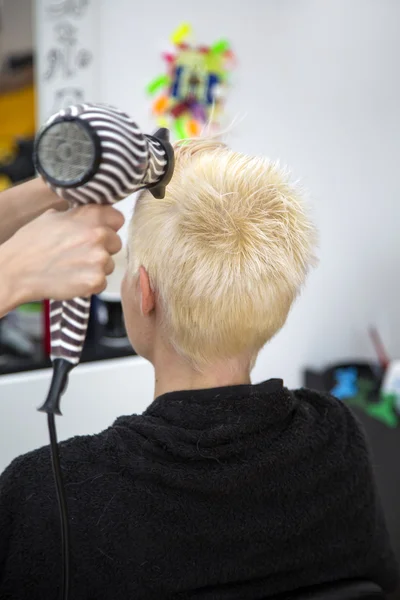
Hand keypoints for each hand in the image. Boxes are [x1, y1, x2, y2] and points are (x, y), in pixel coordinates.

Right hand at [1, 205, 123, 310]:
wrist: (17, 270)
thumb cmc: (31, 243)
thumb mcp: (53, 217)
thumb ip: (79, 215)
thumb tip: (93, 214)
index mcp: (90, 215)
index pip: (118, 218)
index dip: (108, 226)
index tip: (98, 232)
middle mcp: (98, 234)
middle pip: (116, 243)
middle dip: (102, 249)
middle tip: (79, 253)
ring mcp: (99, 258)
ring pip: (109, 264)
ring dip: (96, 268)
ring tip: (73, 267)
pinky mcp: (95, 280)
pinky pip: (102, 282)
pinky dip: (90, 284)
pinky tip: (73, 279)